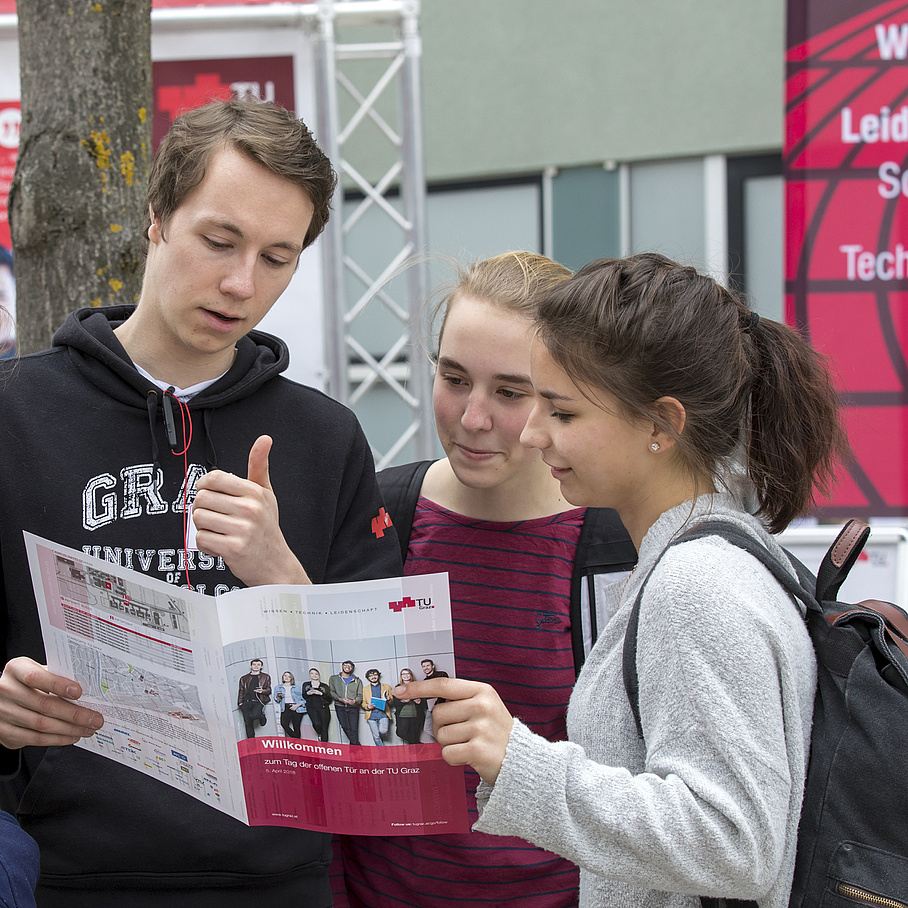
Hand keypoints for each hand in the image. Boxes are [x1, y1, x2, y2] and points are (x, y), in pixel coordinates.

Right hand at [0, 657, 102, 748]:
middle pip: (44, 705)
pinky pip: (34, 739)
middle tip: (95, 718)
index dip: (58, 685)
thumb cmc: (26, 682)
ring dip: (70, 729)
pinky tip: (72, 736)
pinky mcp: (4, 732)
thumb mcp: (38, 671)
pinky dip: (57, 739)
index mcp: (16, 670)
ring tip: (88, 729)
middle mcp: (7, 691)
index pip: (36, 677)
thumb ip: (57, 676)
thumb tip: (88, 689)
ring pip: (41, 725)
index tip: (79, 692)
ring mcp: (3, 713)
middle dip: (75, 714)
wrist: (0, 697)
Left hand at [192, 435, 310, 586]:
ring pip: (198, 518)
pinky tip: (220, 545)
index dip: (204, 485)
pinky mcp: (233, 548)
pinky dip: (206, 544)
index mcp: (255, 492)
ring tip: (220, 531)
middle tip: (216, 517)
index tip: (207, 493)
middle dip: (203, 509)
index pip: (215, 478)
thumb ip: (259, 466)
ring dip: (204, 527)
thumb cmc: (266, 528)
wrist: (275, 563)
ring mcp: (242, 529)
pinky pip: (201, 538)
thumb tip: (264, 440)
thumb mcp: (266, 494)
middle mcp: (250, 509)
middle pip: (201, 498)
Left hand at [394, 678, 512, 783]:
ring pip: (441, 735)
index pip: (443, 685)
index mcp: (482, 691)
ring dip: (450, 744)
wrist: (522, 759)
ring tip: (469, 744)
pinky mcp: (478, 750)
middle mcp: (482, 706)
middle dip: (442, 727)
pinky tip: (468, 756)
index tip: (400, 690)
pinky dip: (454, 758)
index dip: (419, 688)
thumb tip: (424, 701)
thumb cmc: (495, 732)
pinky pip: (447, 753)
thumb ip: (460, 700)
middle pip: (437, 715)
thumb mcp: (485, 706)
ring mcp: (481, 728)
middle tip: (461, 733)